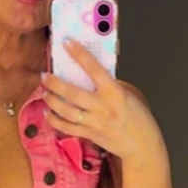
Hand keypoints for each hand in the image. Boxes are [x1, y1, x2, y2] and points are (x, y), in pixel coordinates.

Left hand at [41, 36, 164, 169]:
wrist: (142, 144)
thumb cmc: (138, 117)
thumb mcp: (128, 94)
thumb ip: (110, 84)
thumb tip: (91, 73)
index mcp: (115, 93)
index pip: (94, 69)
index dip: (79, 54)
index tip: (67, 43)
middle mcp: (103, 107)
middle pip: (72, 93)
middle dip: (55, 83)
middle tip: (45, 75)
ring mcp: (95, 123)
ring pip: (66, 111)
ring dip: (52, 101)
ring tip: (44, 92)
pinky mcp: (90, 135)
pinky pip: (67, 128)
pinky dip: (55, 120)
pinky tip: (47, 113)